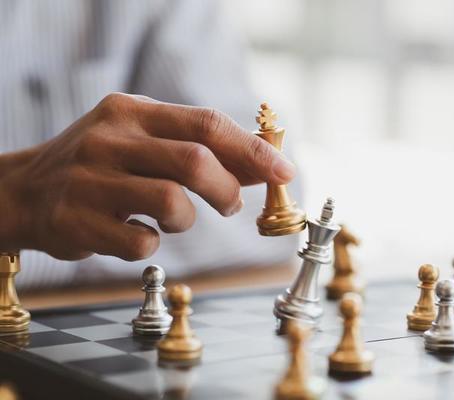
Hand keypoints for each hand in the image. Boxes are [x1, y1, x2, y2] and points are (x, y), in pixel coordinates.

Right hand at [0, 93, 295, 260]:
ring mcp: (90, 180)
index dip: (252, 149)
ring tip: (176, 218)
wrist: (24, 191)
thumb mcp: (143, 141)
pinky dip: (153, 242)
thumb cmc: (102, 165)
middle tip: (231, 205)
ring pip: (172, 202)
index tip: (284, 171)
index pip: (206, 123)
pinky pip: (141, 241)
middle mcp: (110, 139)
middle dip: (228, 189)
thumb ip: (198, 149)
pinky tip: (140, 233)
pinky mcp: (77, 222)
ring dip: (189, 219)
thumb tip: (262, 165)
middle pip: (195, 161)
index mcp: (133, 111)